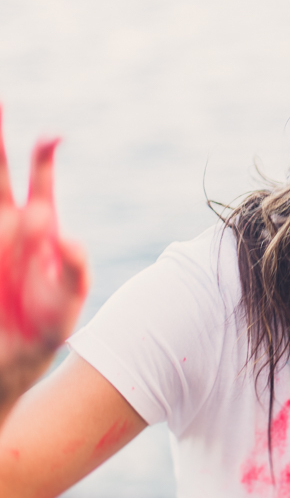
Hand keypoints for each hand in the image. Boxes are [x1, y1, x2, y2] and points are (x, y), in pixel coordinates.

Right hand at [0, 107, 88, 411]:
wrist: (10, 360)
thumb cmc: (46, 324)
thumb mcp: (70, 297)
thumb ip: (74, 268)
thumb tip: (67, 237)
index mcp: (36, 226)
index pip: (39, 182)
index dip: (43, 158)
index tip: (52, 137)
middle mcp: (5, 225)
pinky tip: (6, 217)